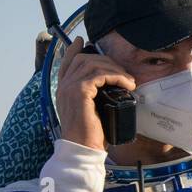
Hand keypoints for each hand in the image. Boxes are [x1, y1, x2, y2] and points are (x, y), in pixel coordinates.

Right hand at [55, 36, 135, 150]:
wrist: (82, 150)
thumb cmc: (89, 136)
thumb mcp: (90, 112)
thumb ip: (92, 97)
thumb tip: (110, 87)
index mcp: (63, 90)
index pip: (67, 62)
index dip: (74, 49)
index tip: (83, 41)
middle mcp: (63, 86)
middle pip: (83, 59)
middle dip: (105, 60)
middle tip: (122, 72)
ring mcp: (69, 87)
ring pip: (93, 64)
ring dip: (115, 69)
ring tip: (128, 80)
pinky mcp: (79, 91)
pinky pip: (100, 74)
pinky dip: (116, 76)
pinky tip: (126, 84)